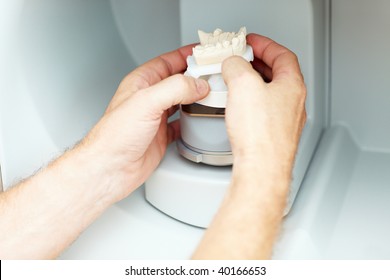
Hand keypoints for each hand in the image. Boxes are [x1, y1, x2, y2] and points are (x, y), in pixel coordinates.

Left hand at [85, 46, 208, 201]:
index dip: (185, 55)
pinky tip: (199, 121)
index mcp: (141, 83)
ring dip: (196, 98)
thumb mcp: (146, 102)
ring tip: (211, 94)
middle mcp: (148, 99)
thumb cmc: (115, 136)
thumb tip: (198, 85)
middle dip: (195, 76)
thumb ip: (175, 89)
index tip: (203, 52)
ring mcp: (155, 118)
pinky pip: (181, 124)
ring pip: (180, 102)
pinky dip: (192, 122)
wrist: (111, 168)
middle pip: (176, 81)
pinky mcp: (161, 136)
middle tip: (213, 74)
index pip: (167, 61)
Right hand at [193, 34, 305, 258]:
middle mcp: (292, 103)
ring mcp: (284, 121)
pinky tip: (237, 107)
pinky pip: (263, 111)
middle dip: (257, 63)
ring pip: (269, 93)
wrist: (261, 170)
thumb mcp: (244, 86)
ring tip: (235, 81)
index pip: (282, 55)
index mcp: (291, 86)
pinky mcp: (272, 136)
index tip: (250, 42)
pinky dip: (251, 103)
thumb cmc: (260, 136)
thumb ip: (237, 66)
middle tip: (240, 59)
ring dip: (253, 83)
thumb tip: (233, 63)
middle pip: (277, 74)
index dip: (265, 45)